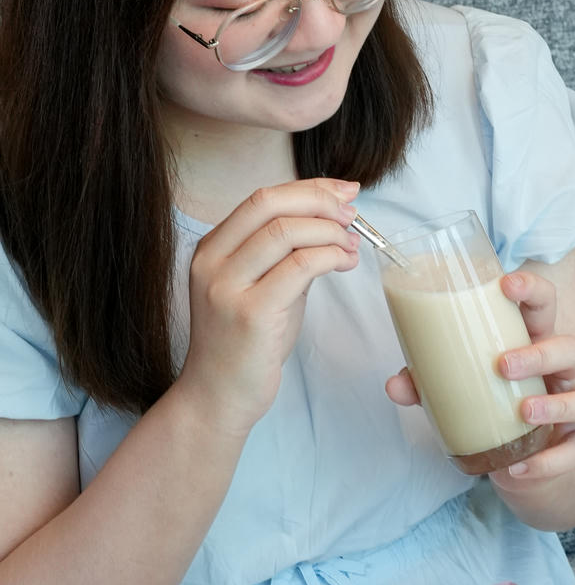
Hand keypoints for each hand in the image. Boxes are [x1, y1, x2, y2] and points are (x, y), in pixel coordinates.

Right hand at [177, 178, 360, 438]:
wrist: (218, 396)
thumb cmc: (246, 342)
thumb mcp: (261, 286)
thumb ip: (287, 253)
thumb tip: (334, 218)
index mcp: (211, 248)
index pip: (262, 198)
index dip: (309, 188)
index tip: (344, 191)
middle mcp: (212, 262)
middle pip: (270, 204)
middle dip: (320, 201)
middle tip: (352, 214)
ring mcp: (226, 287)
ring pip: (286, 232)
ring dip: (330, 231)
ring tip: (353, 244)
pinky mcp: (250, 314)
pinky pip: (298, 267)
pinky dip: (330, 256)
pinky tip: (345, 262)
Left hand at [385, 267, 574, 489]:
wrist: (519, 455)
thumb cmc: (490, 403)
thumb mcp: (457, 388)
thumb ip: (427, 383)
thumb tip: (394, 384)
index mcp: (534, 343)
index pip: (544, 305)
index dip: (532, 290)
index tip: (506, 284)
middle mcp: (562, 372)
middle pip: (571, 348)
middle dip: (541, 353)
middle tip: (503, 365)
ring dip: (560, 404)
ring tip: (524, 411)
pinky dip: (551, 463)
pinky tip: (519, 469)